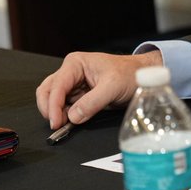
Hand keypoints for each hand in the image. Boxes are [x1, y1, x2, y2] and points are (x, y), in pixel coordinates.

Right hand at [36, 49, 161, 129]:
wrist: (142, 76)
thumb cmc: (130, 74)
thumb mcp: (113, 87)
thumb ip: (92, 102)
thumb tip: (73, 117)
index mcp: (76, 64)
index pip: (57, 85)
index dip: (53, 104)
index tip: (55, 121)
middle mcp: (71, 72)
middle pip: (47, 90)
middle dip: (48, 108)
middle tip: (56, 125)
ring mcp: (74, 84)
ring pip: (54, 99)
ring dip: (55, 112)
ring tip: (63, 125)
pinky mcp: (79, 95)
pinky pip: (65, 106)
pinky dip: (63, 115)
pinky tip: (69, 123)